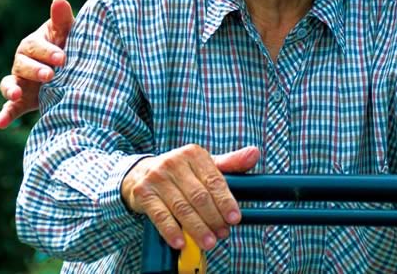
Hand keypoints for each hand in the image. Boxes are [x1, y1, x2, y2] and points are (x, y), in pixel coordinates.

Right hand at [0, 0, 73, 128]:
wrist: (75, 69)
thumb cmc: (70, 45)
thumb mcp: (68, 32)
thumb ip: (62, 19)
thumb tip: (59, 0)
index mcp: (33, 45)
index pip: (35, 47)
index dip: (47, 52)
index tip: (62, 57)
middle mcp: (23, 63)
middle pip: (22, 65)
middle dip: (35, 70)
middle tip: (50, 76)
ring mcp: (21, 82)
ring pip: (10, 84)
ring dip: (11, 90)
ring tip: (16, 95)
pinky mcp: (23, 101)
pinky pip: (10, 108)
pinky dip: (4, 115)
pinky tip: (0, 123)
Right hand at [122, 145, 260, 250]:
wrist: (141, 173)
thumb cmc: (181, 171)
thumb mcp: (204, 164)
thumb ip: (230, 163)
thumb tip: (254, 154)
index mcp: (194, 154)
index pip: (214, 180)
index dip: (226, 201)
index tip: (235, 218)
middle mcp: (174, 162)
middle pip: (199, 196)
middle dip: (213, 218)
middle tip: (222, 233)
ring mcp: (157, 178)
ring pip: (182, 208)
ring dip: (196, 228)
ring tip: (208, 242)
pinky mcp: (143, 193)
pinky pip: (160, 216)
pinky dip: (171, 231)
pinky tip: (181, 242)